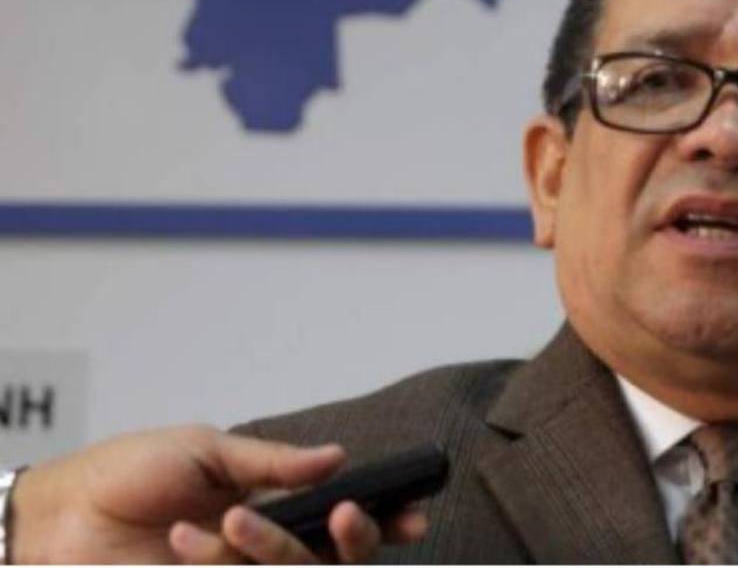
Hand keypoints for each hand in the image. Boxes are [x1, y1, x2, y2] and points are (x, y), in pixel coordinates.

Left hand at [9, 424, 424, 562]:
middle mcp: (256, 550)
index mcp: (265, 507)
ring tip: (211, 525)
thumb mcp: (206, 450)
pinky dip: (219, 561)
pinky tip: (184, 542)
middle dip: (352, 542)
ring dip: (265, 548)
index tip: (412, 517)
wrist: (56, 518)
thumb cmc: (126, 473)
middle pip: (327, 560)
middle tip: (353, 516)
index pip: (335, 522)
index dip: (378, 523)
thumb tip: (338, 457)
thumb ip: (274, 462)